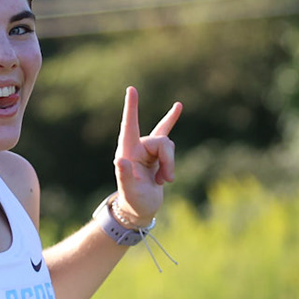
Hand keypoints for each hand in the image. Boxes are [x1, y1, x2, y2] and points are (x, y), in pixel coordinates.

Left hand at [112, 86, 181, 223]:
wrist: (140, 209)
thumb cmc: (133, 201)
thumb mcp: (130, 191)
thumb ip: (124, 176)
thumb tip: (120, 160)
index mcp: (127, 152)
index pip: (129, 125)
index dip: (131, 108)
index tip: (131, 89)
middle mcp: (136, 147)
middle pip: (162, 142)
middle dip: (169, 161)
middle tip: (166, 181)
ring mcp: (148, 149)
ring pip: (169, 145)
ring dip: (171, 165)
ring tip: (164, 181)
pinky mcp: (158, 153)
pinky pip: (167, 134)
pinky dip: (171, 119)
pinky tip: (178, 106)